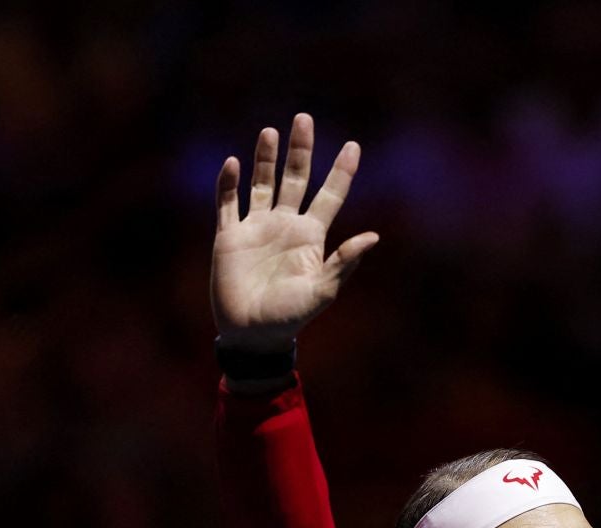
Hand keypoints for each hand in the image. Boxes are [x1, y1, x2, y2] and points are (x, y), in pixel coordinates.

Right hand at [212, 113, 377, 352]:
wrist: (252, 335)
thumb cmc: (290, 317)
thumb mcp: (322, 292)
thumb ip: (344, 263)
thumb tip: (373, 236)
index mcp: (310, 236)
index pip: (329, 195)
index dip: (341, 171)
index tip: (353, 145)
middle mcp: (285, 225)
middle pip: (295, 178)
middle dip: (300, 150)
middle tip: (304, 118)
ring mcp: (256, 228)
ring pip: (262, 184)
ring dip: (266, 159)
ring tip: (271, 131)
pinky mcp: (229, 236)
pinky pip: (227, 203)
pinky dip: (228, 183)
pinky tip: (232, 163)